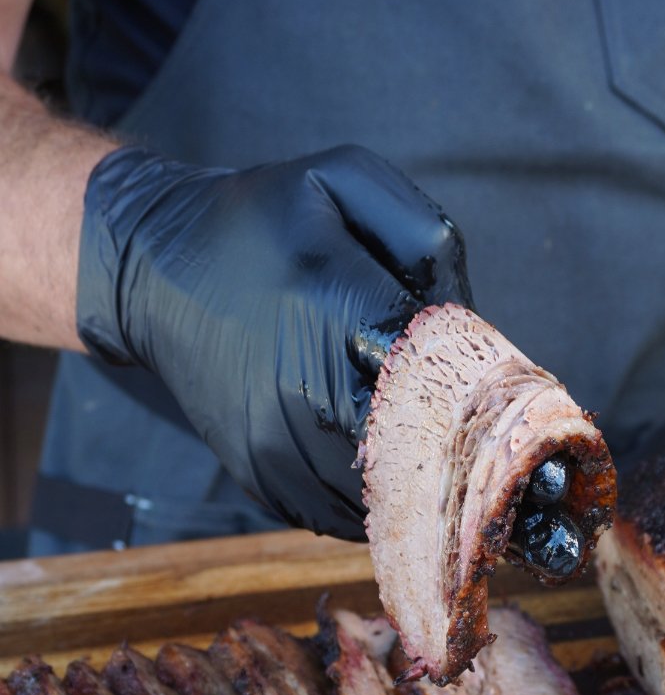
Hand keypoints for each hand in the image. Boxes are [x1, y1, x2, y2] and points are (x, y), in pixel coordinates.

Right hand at [76, 144, 472, 537]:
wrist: (154, 269)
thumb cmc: (261, 221)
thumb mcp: (342, 181)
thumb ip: (424, 235)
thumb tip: (467, 319)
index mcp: (332, 306)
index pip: (437, 369)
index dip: (471, 381)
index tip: (480, 380)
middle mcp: (300, 388)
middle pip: (417, 445)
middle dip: (448, 436)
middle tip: (459, 419)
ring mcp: (275, 446)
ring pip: (383, 493)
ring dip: (413, 475)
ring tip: (417, 440)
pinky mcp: (260, 478)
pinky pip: (342, 513)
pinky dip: (371, 496)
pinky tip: (375, 460)